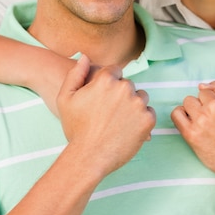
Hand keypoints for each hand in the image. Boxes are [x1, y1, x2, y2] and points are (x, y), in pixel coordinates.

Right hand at [57, 55, 155, 176]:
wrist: (89, 157)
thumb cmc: (75, 128)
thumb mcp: (65, 98)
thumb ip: (76, 73)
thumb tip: (85, 56)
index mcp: (106, 79)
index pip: (115, 71)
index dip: (109, 84)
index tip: (103, 98)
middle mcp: (124, 88)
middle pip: (128, 84)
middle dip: (121, 94)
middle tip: (109, 113)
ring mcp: (138, 104)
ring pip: (140, 97)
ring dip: (133, 104)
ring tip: (119, 121)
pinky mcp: (147, 120)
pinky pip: (149, 112)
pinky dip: (141, 119)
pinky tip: (128, 128)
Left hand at [171, 73, 214, 182]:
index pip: (214, 87)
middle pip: (201, 93)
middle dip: (207, 103)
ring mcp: (202, 120)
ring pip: (188, 101)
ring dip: (194, 109)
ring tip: (204, 121)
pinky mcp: (191, 133)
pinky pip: (177, 113)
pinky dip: (181, 115)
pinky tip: (190, 122)